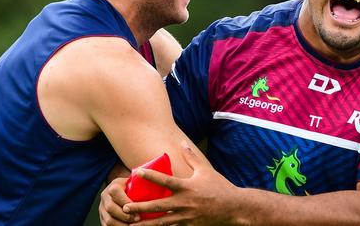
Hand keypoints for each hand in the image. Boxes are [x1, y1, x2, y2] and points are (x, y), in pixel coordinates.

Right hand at [99, 177, 140, 225]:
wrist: (121, 191)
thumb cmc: (133, 188)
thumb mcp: (135, 182)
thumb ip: (141, 182)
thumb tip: (153, 179)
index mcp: (113, 186)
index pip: (115, 192)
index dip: (126, 202)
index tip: (138, 208)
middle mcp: (105, 196)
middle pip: (110, 208)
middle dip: (125, 216)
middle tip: (138, 219)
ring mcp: (102, 208)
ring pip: (108, 220)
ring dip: (122, 224)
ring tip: (133, 225)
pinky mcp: (102, 218)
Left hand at [123, 143, 242, 225]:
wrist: (234, 207)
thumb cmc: (220, 186)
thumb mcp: (205, 170)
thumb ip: (191, 157)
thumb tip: (181, 142)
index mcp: (187, 187)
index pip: (165, 180)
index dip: (150, 175)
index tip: (137, 171)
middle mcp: (185, 202)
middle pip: (158, 205)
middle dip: (140, 207)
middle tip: (125, 208)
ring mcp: (187, 216)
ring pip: (162, 222)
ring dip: (146, 224)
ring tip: (131, 225)